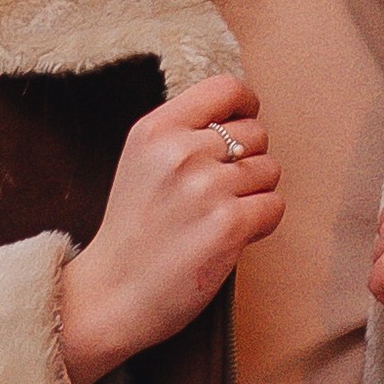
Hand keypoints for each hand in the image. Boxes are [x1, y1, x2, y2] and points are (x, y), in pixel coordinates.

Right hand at [57, 74, 282, 383]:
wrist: (109, 295)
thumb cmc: (132, 231)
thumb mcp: (142, 161)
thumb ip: (184, 132)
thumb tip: (242, 113)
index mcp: (156, 128)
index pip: (227, 88)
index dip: (245, 107)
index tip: (241, 129)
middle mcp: (180, 151)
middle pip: (256, 132)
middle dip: (247, 160)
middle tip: (216, 193)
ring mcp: (206, 187)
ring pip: (269, 170)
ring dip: (254, 195)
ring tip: (216, 217)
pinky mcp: (228, 225)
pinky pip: (274, 206)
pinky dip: (261, 223)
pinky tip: (229, 238)